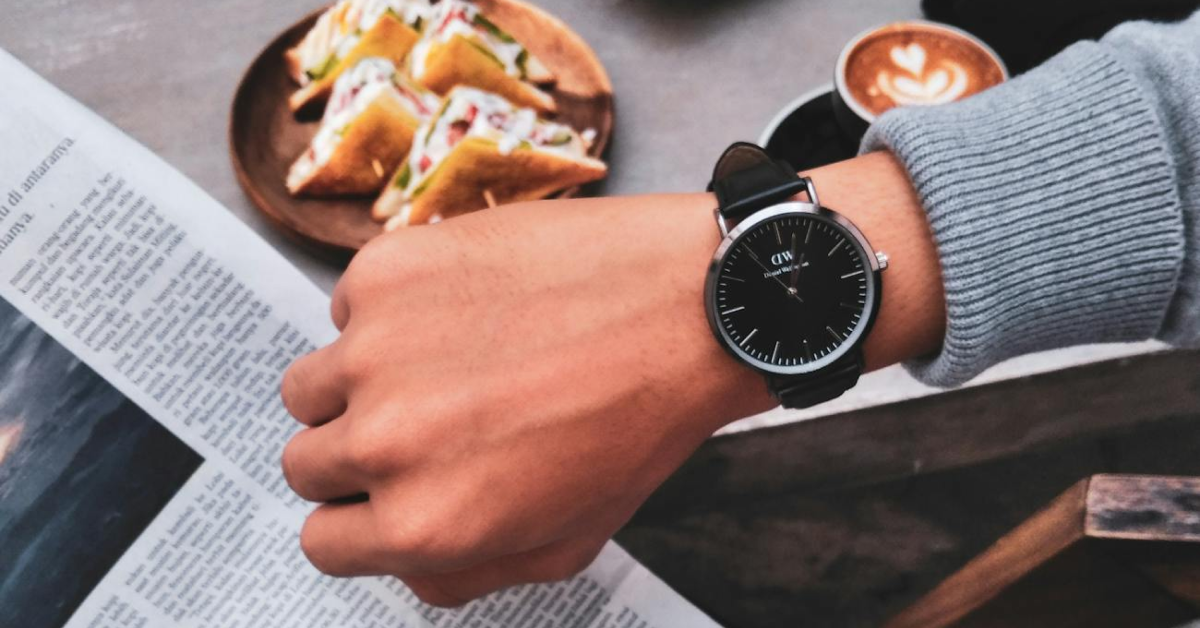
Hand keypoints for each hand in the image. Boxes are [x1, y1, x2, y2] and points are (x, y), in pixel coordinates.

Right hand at [279, 152, 944, 606]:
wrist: (687, 304)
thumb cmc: (637, 423)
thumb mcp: (564, 542)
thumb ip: (463, 573)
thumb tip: (399, 561)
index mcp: (424, 525)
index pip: (322, 541)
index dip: (360, 516)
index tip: (387, 489)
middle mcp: (386, 441)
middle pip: (305, 463)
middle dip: (356, 451)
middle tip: (424, 420)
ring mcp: (376, 347)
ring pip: (309, 384)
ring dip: (356, 381)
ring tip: (439, 363)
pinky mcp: (387, 269)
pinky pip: (347, 305)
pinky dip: (388, 310)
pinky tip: (463, 307)